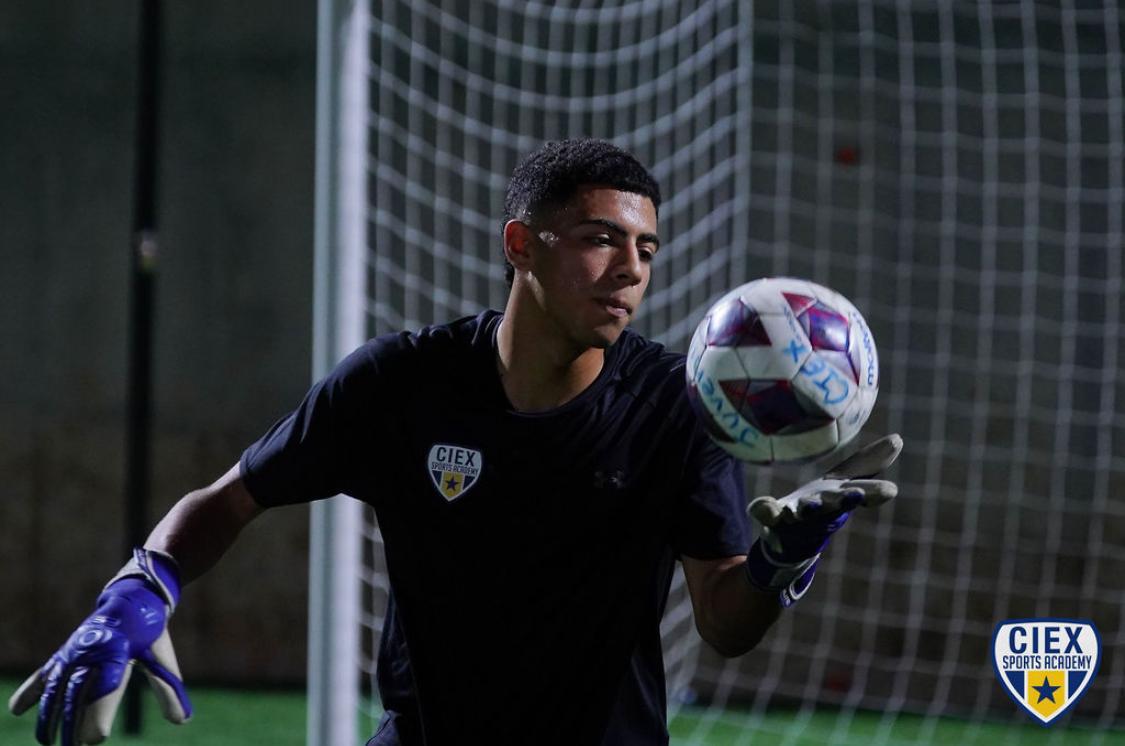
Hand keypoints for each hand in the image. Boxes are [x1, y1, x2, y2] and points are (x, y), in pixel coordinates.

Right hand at [8, 549, 191, 744]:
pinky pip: (45, 673)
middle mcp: (91, 653)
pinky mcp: (65, 653)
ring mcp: (74, 652)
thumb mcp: (161, 658)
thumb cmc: (149, 631)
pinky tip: (16, 709)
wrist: (131, 598)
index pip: (105, 690)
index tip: (96, 738)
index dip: (99, 714)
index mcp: (117, 654)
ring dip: (49, 715)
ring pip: (56, 688)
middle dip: (72, 723)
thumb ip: (168, 689)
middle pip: (77, 695)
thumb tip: (182, 721)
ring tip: (46, 740)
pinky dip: (31, 690)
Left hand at [744, 434, 902, 605]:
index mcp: (840, 497)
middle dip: (845, 501)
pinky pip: (768, 513)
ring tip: (807, 505)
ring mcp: (797, 516)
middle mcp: (821, 508)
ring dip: (806, 510)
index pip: (861, 493)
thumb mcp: (846, 481)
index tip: (891, 490)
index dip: (875, 492)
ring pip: (803, 514)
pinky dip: (764, 509)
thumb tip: (899, 438)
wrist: (792, 538)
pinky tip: (760, 505)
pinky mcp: (774, 519)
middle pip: (834, 504)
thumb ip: (868, 463)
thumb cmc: (823, 504)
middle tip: (855, 496)